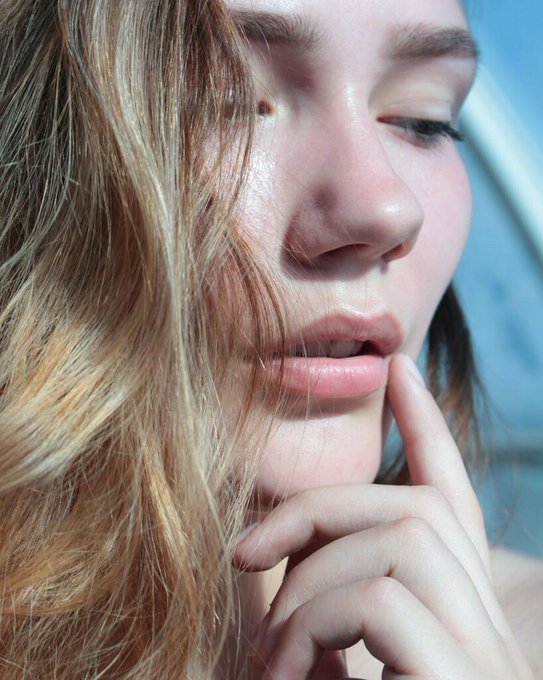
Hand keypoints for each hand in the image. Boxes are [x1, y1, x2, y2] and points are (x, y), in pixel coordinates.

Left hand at [234, 354, 532, 678]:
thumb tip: (288, 559)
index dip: (427, 428)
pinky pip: (381, 597)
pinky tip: (284, 674)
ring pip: (404, 537)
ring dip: (308, 581)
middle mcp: (492, 629)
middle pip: (417, 509)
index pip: (454, 500)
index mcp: (463, 618)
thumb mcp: (337, 662)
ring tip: (266, 649)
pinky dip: (312, 624)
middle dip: (318, 511)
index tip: (400, 366)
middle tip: (243, 552)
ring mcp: (489, 656)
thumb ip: (332, 608)